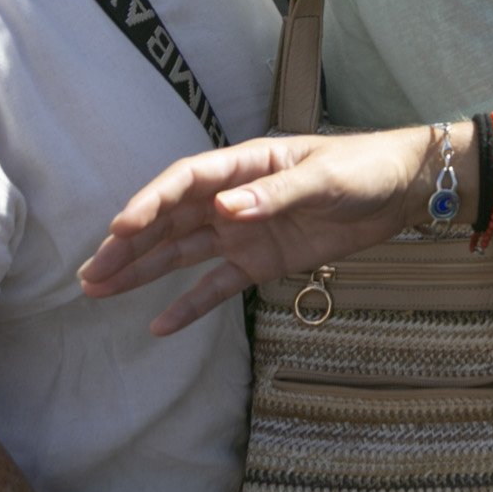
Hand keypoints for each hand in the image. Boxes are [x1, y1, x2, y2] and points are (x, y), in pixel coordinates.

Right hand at [79, 129, 436, 335]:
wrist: (401, 190)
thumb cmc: (363, 169)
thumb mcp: (325, 178)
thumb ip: (276, 194)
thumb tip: (226, 208)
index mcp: (245, 165)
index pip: (185, 182)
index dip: (150, 203)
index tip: (120, 227)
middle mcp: (234, 198)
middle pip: (170, 222)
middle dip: (129, 245)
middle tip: (91, 273)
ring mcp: (243, 231)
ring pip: (181, 253)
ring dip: (142, 271)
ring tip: (98, 290)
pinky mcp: (260, 262)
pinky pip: (216, 286)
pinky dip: (189, 304)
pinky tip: (158, 326)